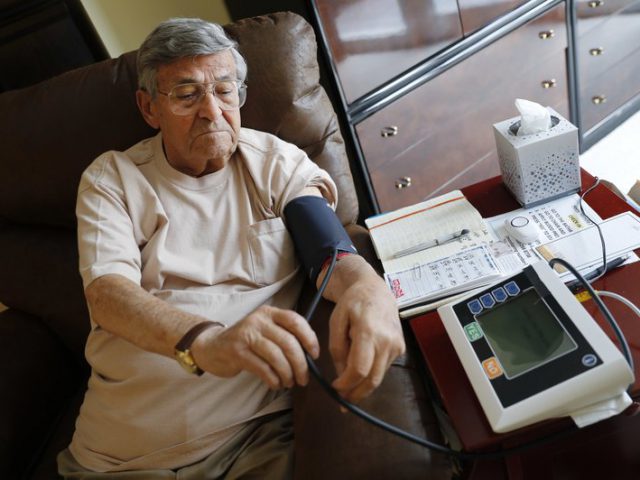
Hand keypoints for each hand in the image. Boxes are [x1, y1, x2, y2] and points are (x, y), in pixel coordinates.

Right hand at [192, 305, 318, 388]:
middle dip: (300, 364)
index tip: (315, 355)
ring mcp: (247, 335)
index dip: (309, 338)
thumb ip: (285, 336)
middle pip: (288, 342)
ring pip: (276, 357)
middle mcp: (258, 321)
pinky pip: (263, 368)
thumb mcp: (265, 330)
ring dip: (287, 374)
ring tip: (289, 382)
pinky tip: (276, 384)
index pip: (295, 321)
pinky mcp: (237, 352)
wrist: (213, 345)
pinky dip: (273, 379)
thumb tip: (310, 356)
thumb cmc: (246, 341)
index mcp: (269, 313)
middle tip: (304, 378)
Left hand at [328, 274, 404, 402]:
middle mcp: (387, 341)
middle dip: (356, 393)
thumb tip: (341, 374)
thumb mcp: (336, 321)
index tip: (335, 387)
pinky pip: (383, 368)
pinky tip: (360, 370)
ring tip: (349, 387)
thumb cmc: (353, 303)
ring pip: (378, 376)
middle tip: (343, 400)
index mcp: (369, 332)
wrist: (376, 290)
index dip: (346, 384)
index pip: (359, 369)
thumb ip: (337, 349)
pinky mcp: (400, 349)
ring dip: (363, 386)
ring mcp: (396, 346)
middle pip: (372, 379)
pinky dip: (371, 374)